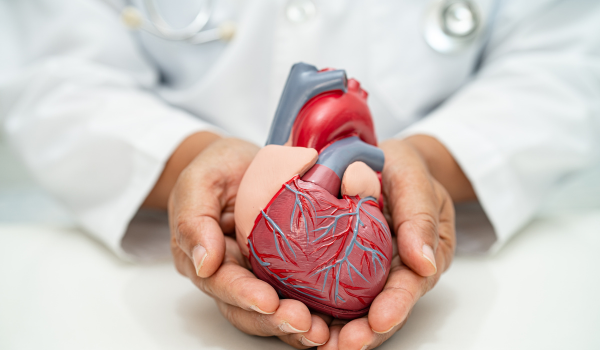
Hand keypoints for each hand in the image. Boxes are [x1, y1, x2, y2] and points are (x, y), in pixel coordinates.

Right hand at [168, 137, 329, 347]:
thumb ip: (193, 219)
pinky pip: (295, 296)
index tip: (267, 301)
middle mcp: (231, 273)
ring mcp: (258, 274)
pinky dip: (313, 311)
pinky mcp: (283, 270)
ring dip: (294, 326)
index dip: (243, 295)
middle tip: (304, 323)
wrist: (243, 161)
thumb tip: (203, 263)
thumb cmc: (218, 167)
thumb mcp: (199, 180)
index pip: (221, 283)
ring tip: (320, 331)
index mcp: (205, 256)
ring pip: (271, 312)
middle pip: (247, 309)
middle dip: (274, 321)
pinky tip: (332, 319)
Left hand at [319, 135, 465, 349]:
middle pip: (382, 308)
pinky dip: (318, 308)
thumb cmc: (403, 168)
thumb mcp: (416, 181)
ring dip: (339, 330)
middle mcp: (393, 269)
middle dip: (365, 332)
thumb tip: (425, 261)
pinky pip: (331, 291)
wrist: (380, 160)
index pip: (410, 285)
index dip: (396, 305)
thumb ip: (419, 216)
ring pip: (356, 308)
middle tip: (342, 345)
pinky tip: (301, 317)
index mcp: (420, 254)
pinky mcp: (341, 265)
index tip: (379, 320)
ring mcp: (367, 270)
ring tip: (318, 342)